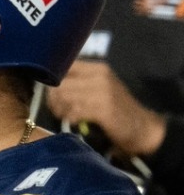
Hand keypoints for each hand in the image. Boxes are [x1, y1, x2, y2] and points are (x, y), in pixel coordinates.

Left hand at [45, 60, 166, 158]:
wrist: (143, 127)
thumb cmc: (117, 108)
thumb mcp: (101, 87)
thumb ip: (80, 81)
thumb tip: (50, 83)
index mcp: (98, 68)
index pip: (66, 67)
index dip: (53, 81)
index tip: (53, 93)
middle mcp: (100, 77)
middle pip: (61, 84)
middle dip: (53, 98)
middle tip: (56, 109)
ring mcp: (103, 93)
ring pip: (65, 97)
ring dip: (60, 109)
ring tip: (64, 115)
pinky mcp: (104, 110)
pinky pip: (75, 111)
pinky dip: (70, 117)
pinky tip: (74, 121)